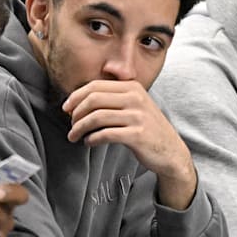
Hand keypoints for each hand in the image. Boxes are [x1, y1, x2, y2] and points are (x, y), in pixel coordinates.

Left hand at [62, 80, 196, 209]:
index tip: (66, 108)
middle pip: (93, 99)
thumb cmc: (147, 129)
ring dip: (80, 128)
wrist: (171, 151)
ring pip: (97, 117)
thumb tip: (79, 100)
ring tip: (74, 136)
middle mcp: (136, 98)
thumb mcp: (135, 105)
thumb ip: (114, 98)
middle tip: (71, 124)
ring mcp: (138, 116)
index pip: (96, 86)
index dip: (76, 96)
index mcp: (133, 87)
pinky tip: (89, 142)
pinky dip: (92, 139)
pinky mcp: (138, 135)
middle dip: (76, 113)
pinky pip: (105, 134)